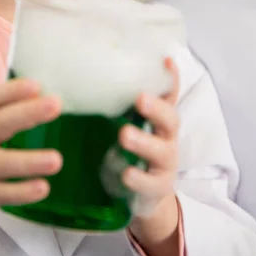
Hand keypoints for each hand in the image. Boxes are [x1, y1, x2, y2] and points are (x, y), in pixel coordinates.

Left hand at [119, 57, 179, 214]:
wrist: (145, 194)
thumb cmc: (132, 148)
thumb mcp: (127, 122)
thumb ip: (116, 102)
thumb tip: (84, 73)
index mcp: (159, 117)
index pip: (169, 94)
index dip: (171, 78)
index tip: (166, 61)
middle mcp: (167, 136)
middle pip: (171, 119)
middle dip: (157, 108)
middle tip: (140, 98)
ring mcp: (166, 163)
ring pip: (161, 151)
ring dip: (143, 142)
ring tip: (124, 135)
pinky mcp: (158, 187)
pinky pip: (151, 182)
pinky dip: (139, 178)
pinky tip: (125, 173)